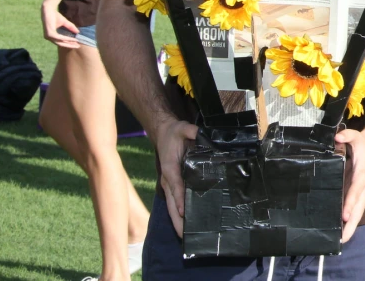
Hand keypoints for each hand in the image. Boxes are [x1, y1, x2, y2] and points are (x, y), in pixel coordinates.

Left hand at [41, 0, 79, 47]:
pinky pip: (60, 38)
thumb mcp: (65, 23)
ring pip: (60, 42)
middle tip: (78, 46)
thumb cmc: (55, 15)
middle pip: (60, 44)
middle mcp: (48, 37)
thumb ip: (70, 27)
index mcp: (50, 35)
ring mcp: (48, 36)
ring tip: (77, 42)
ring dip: (69, 43)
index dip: (68, 43)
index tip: (76, 44)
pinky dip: (67, 39)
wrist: (49, 10)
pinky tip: (73, 38)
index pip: (60, 42)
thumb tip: (78, 32)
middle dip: (70, 45)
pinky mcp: (50, 34)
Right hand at [154, 116, 198, 235]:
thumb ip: (191, 131)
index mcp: (170, 168)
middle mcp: (167, 179)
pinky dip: (178, 214)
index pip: (175, 185)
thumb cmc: (175, 132)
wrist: (164, 133)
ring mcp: (168, 184)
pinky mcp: (171, 185)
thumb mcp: (183, 128)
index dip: (179, 198)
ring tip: (184, 237)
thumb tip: (200, 134)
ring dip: (176, 221)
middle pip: (171, 203)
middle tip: (184, 235)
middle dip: (176, 220)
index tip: (183, 211)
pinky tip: (186, 224)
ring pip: (171, 206)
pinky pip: (174, 202)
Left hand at [336, 126, 364, 241]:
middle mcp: (364, 187)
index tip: (345, 215)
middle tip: (343, 238)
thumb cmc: (364, 144)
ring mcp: (362, 193)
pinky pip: (355, 210)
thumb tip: (337, 137)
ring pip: (358, 212)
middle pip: (360, 207)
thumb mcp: (356, 136)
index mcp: (363, 174)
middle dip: (352, 223)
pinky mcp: (358, 195)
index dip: (351, 202)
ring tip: (340, 241)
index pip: (357, 190)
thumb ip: (347, 135)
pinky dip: (349, 222)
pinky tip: (340, 233)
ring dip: (350, 227)